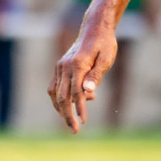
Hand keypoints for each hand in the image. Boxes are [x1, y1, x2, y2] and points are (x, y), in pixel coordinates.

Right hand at [50, 11, 116, 132]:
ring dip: (61, 109)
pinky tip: (72, 105)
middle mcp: (64, 66)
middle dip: (67, 115)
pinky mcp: (59, 68)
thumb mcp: (106, 58)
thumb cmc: (104, 44)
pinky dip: (60, 99)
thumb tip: (88, 92)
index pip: (76, 92)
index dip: (79, 109)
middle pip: (62, 96)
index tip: (83, 122)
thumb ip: (96, 75)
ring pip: (55, 93)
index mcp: (77, 64)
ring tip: (72, 122)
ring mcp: (60, 67)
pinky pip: (54, 87)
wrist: (94, 29)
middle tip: (75, 131)